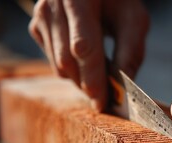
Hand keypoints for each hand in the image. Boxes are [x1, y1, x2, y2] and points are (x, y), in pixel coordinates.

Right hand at [29, 0, 148, 110]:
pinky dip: (73, 70)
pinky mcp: (37, 28)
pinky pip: (54, 62)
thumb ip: (130, 52)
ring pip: (59, 66)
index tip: (103, 102)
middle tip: (109, 97)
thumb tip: (122, 90)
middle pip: (67, 61)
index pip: (83, 47)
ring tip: (104, 73)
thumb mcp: (134, 19)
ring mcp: (41, 17)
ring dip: (82, 79)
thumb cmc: (118, 0)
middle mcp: (53, 5)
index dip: (94, 77)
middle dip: (88, 85)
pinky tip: (88, 61)